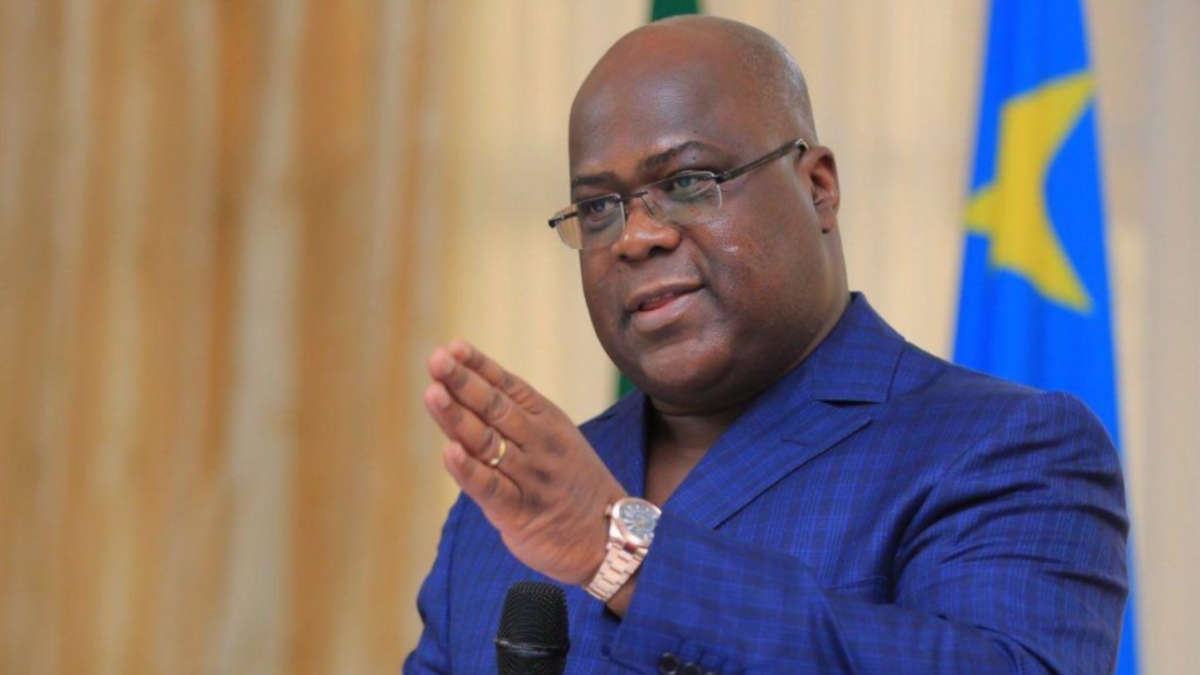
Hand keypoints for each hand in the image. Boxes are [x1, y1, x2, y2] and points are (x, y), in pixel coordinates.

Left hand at [423, 340, 626, 585]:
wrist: (609, 537)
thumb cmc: (570, 483)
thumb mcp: (554, 439)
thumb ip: (515, 418)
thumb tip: (468, 386)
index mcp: (547, 420)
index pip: (508, 387)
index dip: (480, 366)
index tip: (452, 346)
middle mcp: (538, 443)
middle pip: (495, 408)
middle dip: (463, 382)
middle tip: (437, 360)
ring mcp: (530, 477)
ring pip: (488, 443)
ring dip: (458, 418)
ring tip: (433, 393)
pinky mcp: (520, 513)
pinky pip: (491, 488)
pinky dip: (469, 471)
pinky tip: (449, 452)